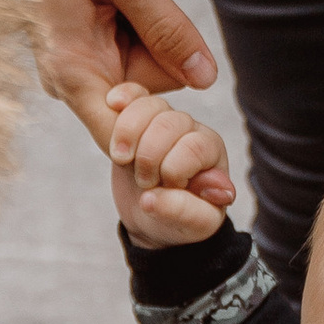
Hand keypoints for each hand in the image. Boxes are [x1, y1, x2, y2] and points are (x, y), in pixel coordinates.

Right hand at [0, 0, 217, 140]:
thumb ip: (168, 29)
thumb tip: (206, 79)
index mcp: (71, 68)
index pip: (123, 140)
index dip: (161, 134)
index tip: (175, 86)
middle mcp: (67, 77)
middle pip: (144, 104)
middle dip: (163, 61)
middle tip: (140, 2)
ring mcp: (73, 64)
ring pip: (143, 77)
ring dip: (153, 39)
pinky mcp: (82, 49)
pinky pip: (130, 56)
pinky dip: (141, 30)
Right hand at [107, 82, 234, 245]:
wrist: (155, 218)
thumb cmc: (182, 222)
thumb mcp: (194, 226)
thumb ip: (183, 213)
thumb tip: (152, 199)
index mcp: (210, 151)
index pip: (193, 147)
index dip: (173, 171)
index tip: (166, 189)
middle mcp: (190, 130)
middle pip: (170, 123)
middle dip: (149, 156)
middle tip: (143, 182)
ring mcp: (162, 122)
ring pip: (149, 106)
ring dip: (129, 133)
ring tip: (123, 159)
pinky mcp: (137, 120)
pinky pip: (131, 97)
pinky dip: (122, 99)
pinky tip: (114, 104)